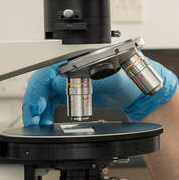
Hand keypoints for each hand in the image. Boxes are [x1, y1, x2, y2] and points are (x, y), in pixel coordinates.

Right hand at [21, 58, 177, 124]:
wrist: (145, 93)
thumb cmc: (135, 81)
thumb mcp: (114, 79)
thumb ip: (87, 79)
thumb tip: (61, 82)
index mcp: (82, 57)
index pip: (49, 69)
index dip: (39, 88)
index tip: (37, 106)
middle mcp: (74, 64)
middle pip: (43, 80)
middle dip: (34, 101)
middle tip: (33, 119)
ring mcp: (73, 76)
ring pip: (46, 90)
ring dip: (38, 107)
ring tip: (36, 123)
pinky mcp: (76, 87)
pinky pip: (54, 96)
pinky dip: (47, 108)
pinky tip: (45, 119)